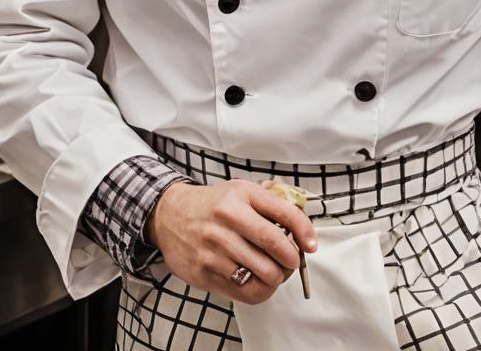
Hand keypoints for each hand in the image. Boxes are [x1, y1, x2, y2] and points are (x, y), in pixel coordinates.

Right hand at [145, 179, 317, 304]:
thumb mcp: (239, 190)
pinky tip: (257, 281)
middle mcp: (228, 219)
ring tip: (274, 272)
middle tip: (291, 261)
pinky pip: (244, 291)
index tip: (311, 244)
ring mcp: (215, 247)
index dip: (305, 231)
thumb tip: (301, 221)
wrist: (169, 215)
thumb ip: (270, 200)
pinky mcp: (205, 271)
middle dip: (292, 259)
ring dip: (276, 277)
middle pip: (276, 246)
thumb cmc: (211, 205)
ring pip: (263, 273)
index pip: (284, 213)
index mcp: (241, 195)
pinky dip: (259, 290)